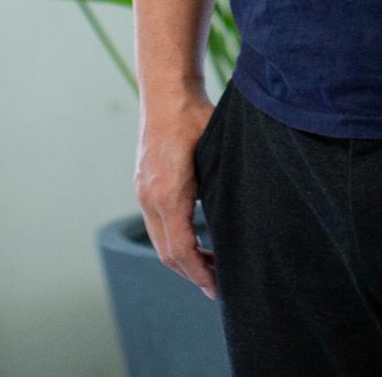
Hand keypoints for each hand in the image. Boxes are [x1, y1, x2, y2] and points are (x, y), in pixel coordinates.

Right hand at [134, 95, 217, 300]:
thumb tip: (238, 224)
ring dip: (183, 259)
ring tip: (209, 266)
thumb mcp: (216, 156)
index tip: (217, 287)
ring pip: (160, 241)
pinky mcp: (143, 185)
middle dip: (192, 273)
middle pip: (167, 253)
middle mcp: (149, 197)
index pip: (181, 250)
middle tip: (217, 286)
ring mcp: (143, 191)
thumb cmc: (195, 119)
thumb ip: (221, 191)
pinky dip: (174, 240)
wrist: (167, 94)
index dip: (200, 273)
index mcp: (167, 195)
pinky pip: (156, 225)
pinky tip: (194, 240)